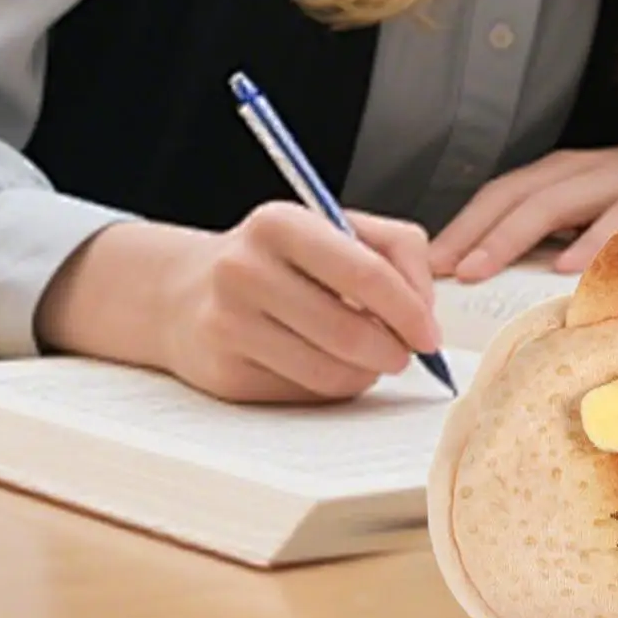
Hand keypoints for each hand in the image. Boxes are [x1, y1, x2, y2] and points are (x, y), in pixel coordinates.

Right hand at [37, 205, 441, 404]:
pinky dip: (331, 386)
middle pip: (348, 331)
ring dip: (366, 373)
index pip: (364, 273)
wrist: (188, 291)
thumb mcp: (337, 229)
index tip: (429, 334)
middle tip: (406, 354)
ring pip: (328, 371)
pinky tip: (326, 364)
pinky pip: (302, 393)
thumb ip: (397, 252)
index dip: (409, 310)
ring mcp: (228, 324)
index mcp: (280, 223)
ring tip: (369, 358)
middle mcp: (245, 270)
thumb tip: (424, 311)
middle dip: (393, 351)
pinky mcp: (223, 373)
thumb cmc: (281, 258)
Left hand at [428, 119, 617, 281]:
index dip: (458, 227)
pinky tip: (570, 268)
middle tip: (438, 271)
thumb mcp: (601, 211)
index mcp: (564, 177)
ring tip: (480, 267)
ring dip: (511, 234)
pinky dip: (593, 243)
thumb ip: (560, 238)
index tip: (422, 266)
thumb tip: (504, 287)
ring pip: (555, 201)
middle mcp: (585, 172)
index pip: (498, 196)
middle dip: (471, 233)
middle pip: (515, 196)